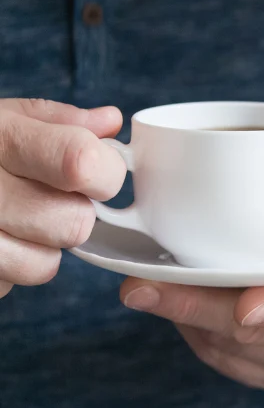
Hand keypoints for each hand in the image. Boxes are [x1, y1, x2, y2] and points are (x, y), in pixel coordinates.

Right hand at [0, 98, 125, 298]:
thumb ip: (57, 122)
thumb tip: (109, 124)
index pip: (82, 162)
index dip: (104, 173)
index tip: (93, 174)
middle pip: (72, 224)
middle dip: (70, 216)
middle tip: (43, 200)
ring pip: (42, 265)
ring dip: (38, 250)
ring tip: (12, 223)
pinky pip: (5, 285)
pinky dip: (6, 271)